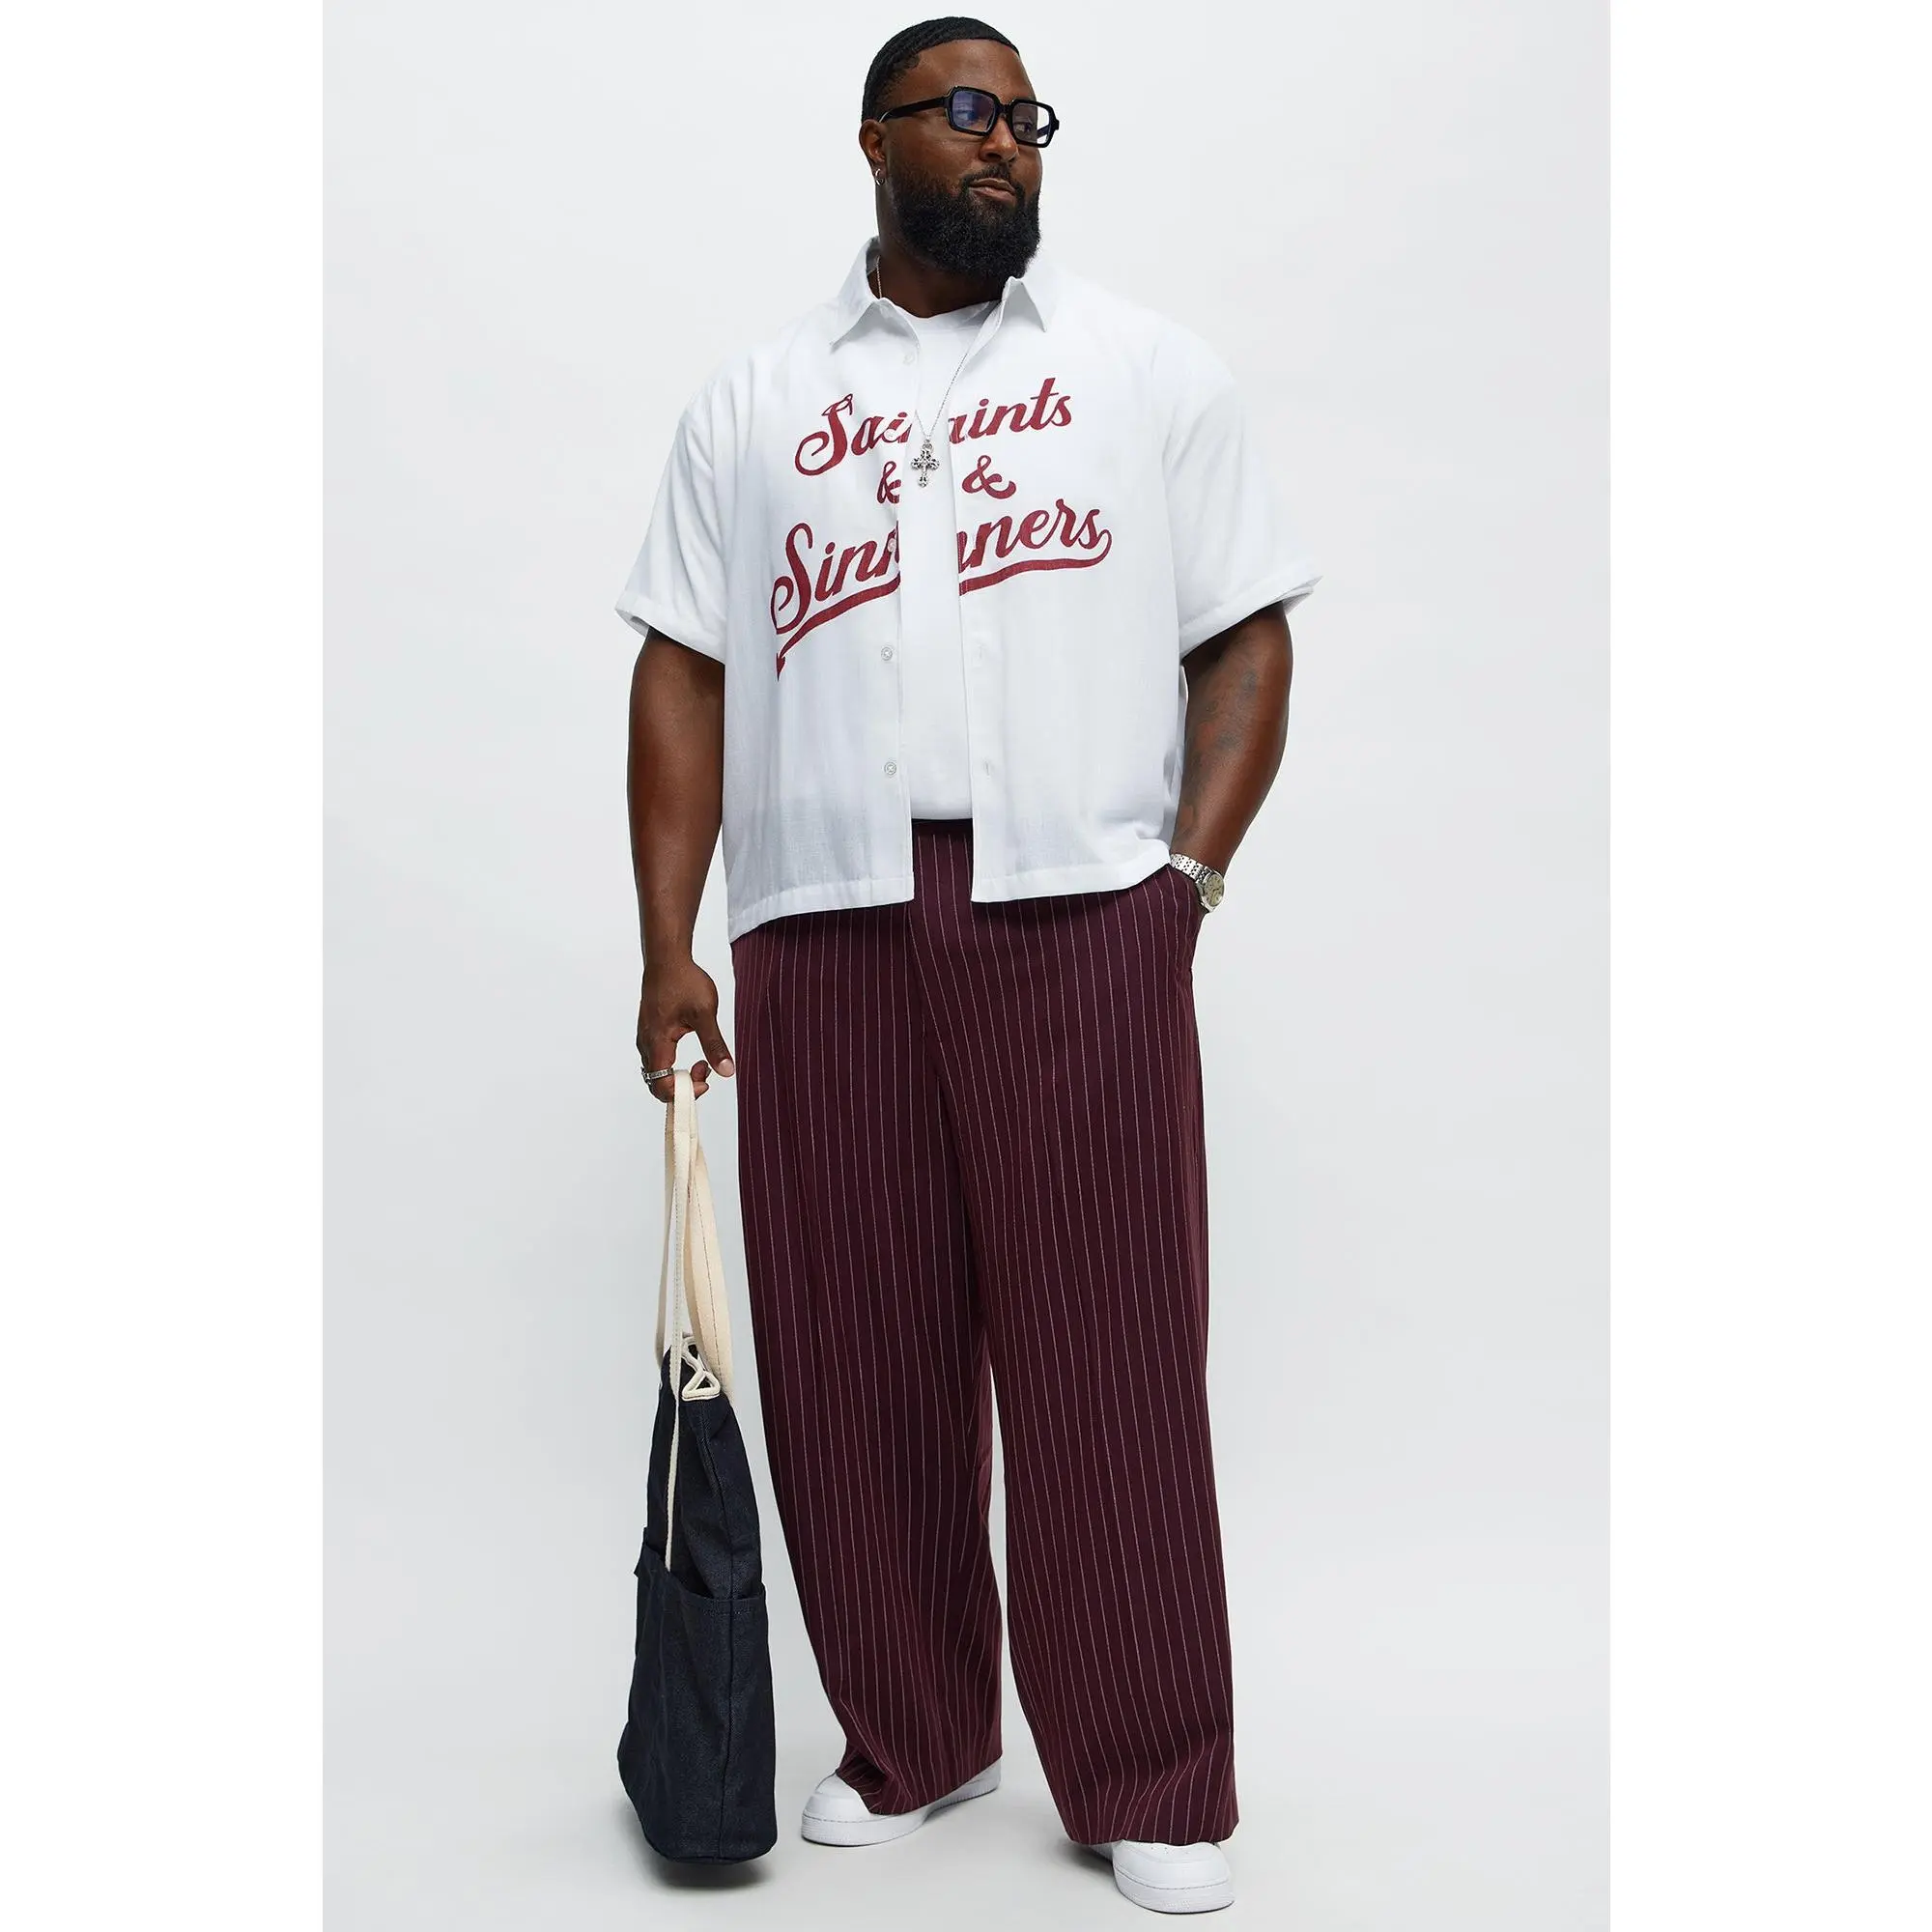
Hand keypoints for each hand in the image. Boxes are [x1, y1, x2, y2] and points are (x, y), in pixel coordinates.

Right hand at [637, 957, 734, 1102]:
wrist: (667, 958)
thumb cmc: (683, 981)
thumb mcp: (705, 1014)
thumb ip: (714, 1045)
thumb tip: (727, 1071)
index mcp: (656, 1043)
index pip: (661, 1086)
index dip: (684, 1092)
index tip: (705, 1080)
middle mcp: (646, 1044)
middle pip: (657, 1083)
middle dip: (683, 1085)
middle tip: (704, 1068)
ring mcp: (645, 1037)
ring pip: (657, 1071)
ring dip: (679, 1074)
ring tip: (701, 1060)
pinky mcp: (649, 1031)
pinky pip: (657, 1059)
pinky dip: (674, 1063)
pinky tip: (692, 1048)